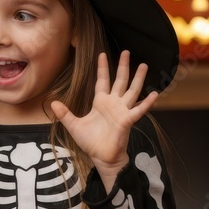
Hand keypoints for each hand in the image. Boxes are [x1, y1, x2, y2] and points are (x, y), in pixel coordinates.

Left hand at [50, 51, 157, 175]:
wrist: (101, 157)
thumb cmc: (90, 142)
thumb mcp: (74, 125)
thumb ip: (65, 114)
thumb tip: (53, 102)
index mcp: (100, 102)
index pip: (102, 80)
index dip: (102, 68)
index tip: (102, 54)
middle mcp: (113, 103)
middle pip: (119, 80)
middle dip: (123, 66)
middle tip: (127, 51)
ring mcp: (122, 111)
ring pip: (132, 91)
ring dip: (138, 78)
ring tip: (143, 65)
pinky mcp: (128, 120)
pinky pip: (139, 110)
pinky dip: (147, 103)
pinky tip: (154, 94)